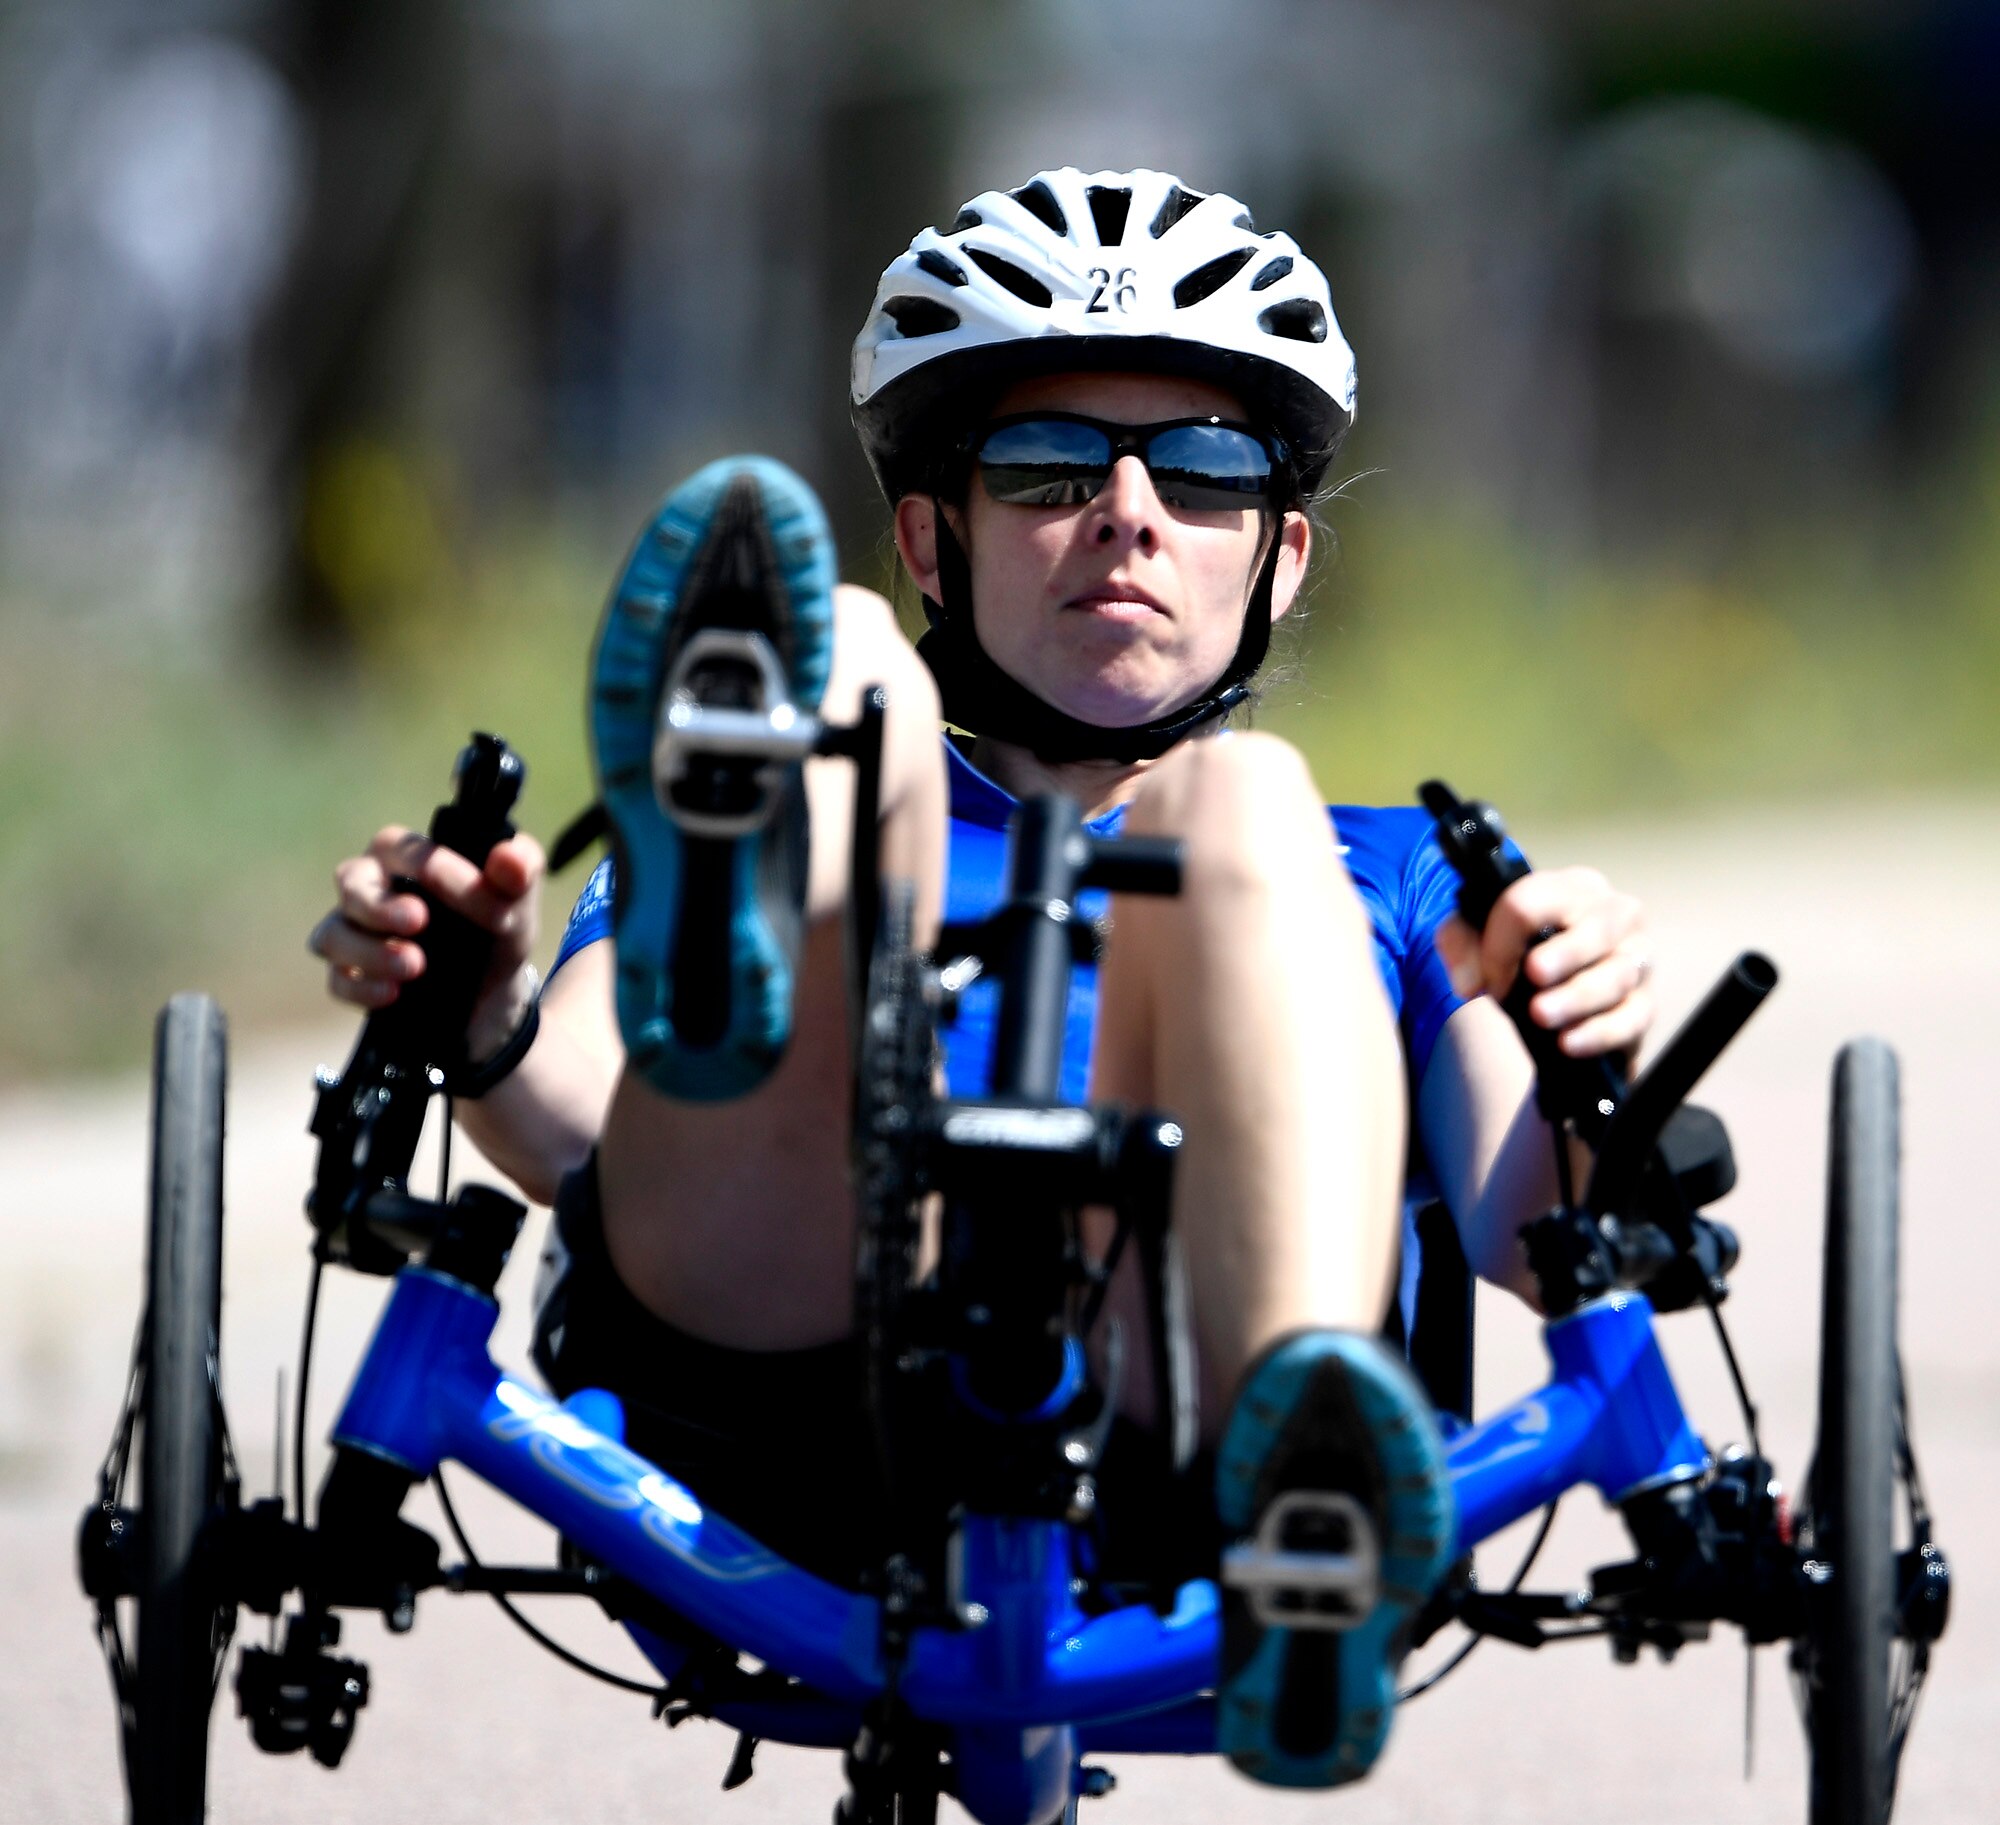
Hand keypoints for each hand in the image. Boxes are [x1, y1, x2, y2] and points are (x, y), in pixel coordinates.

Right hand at [310, 825, 545, 1052]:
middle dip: (379, 904)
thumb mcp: (518, 903)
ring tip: (414, 966)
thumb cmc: (497, 929)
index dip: (436, 868)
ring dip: (370, 950)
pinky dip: (362, 987)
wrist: (494, 992)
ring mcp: (355, 933)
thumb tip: (511, 858)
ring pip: (334, 933)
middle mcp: (371, 888)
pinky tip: (392, 994)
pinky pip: (339, 979)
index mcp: (407, 856)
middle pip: (350, 881)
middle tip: (418, 921)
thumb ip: (520, 872)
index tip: (478, 902)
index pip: (402, 848)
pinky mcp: (352, 976)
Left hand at [1434, 867, 1653, 1064]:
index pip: (1534, 900)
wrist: (1555, 997)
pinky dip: (1600, 1032)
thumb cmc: (1520, 955)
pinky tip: (1569, 1043)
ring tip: (1542, 1015)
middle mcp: (1615, 915)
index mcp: (1570, 888)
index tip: (1488, 974)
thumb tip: (1469, 981)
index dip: (1505, 938)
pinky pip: (1632, 1017)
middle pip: (1595, 930)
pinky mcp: (1645, 1003)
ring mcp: (1637, 959)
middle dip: (1564, 954)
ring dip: (1577, 997)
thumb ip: (1459, 944)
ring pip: (1616, 975)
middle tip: (1534, 975)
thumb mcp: (1479, 938)